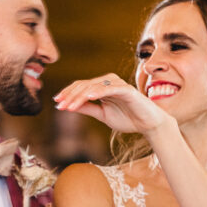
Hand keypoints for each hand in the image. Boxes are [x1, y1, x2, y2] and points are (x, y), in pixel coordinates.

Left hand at [54, 75, 172, 136]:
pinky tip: (89, 97)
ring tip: (70, 106)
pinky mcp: (127, 90)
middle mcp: (109, 82)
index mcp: (102, 87)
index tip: (57, 103)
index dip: (68, 94)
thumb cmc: (128, 118)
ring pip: (94, 87)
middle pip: (84, 85)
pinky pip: (110, 89)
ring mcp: (118, 84)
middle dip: (70, 96)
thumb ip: (88, 109)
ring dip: (80, 97)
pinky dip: (98, 92)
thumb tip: (70, 106)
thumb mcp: (103, 115)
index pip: (81, 87)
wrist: (149, 124)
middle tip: (60, 105)